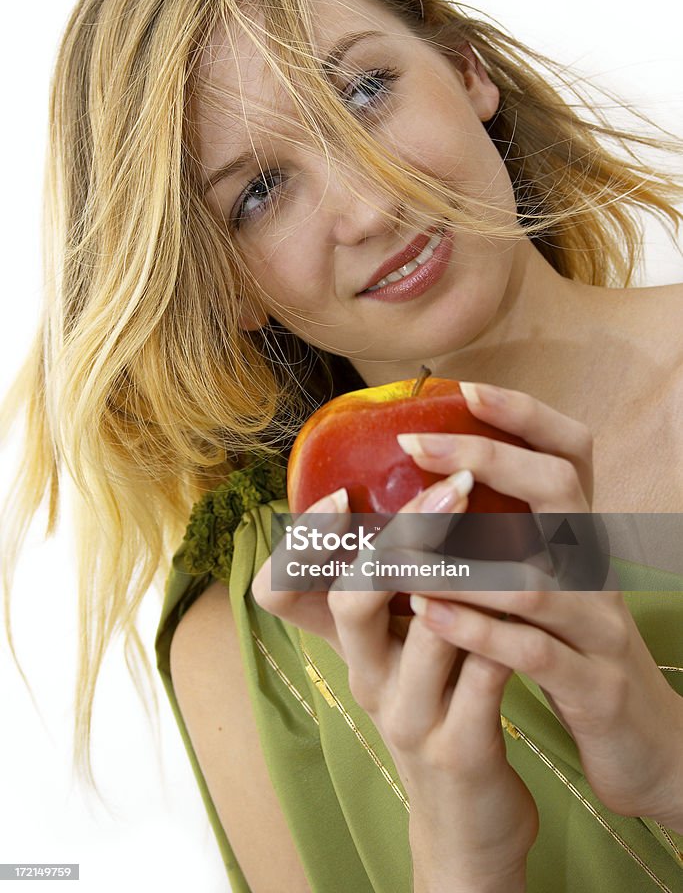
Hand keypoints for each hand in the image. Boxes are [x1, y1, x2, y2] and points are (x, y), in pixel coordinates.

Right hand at [253, 479, 538, 887]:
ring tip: (499, 524)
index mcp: (349, 648)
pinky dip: (504, 633)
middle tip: (452, 488)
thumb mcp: (403, 652)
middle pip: (353, 598)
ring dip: (464, 573)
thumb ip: (401, 590)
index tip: (344, 494)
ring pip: (426, 631)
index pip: (282, 591)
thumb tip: (421, 492)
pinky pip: (482, 678)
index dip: (304, 542)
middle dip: (403, 534)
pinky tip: (532, 598)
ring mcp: (409, 717)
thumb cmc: (438, 710)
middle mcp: (366, 679)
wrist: (463, 822)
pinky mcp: (458, 750)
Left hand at [400, 381, 682, 828]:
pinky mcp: (594, 686)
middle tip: (413, 444)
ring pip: (536, 579)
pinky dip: (477, 630)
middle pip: (558, 489)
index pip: (572, 453)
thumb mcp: (548, 583)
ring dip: (461, 560)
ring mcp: (600, 626)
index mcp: (581, 537)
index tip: (466, 388)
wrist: (644, 740)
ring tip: (396, 544)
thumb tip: (433, 488)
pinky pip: (533, 652)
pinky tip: (426, 613)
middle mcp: (596, 568)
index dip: (526, 416)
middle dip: (485, 458)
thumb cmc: (571, 649)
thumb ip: (508, 539)